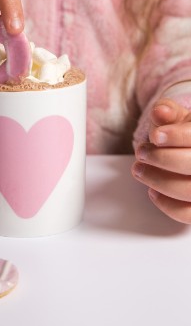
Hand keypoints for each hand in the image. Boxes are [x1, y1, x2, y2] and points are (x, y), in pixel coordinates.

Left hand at [132, 98, 190, 222]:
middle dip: (162, 159)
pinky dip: (167, 205)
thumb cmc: (186, 135)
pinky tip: (152, 191)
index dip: (177, 136)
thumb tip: (161, 111)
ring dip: (158, 181)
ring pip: (189, 190)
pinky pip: (188, 214)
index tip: (155, 135)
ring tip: (139, 169)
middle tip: (141, 152)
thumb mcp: (180, 119)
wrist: (190, 150)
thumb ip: (169, 112)